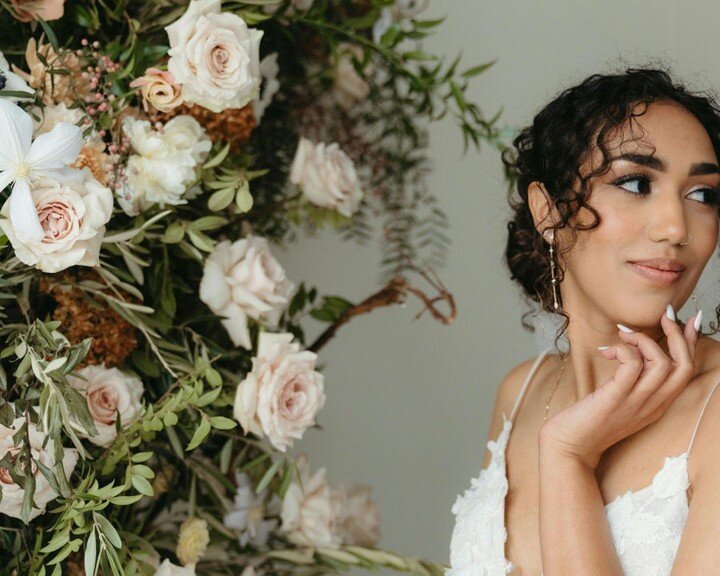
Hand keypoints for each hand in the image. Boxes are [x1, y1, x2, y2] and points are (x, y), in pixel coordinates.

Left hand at [539, 308, 700, 469]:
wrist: (568, 447)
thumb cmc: (588, 420)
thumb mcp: (619, 400)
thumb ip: (631, 381)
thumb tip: (632, 351)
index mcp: (656, 404)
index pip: (686, 372)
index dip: (690, 343)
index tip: (688, 320)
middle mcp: (652, 404)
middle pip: (684, 366)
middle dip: (678, 335)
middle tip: (663, 315)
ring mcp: (635, 403)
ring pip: (663, 364)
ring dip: (644, 339)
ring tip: (622, 335)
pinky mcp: (614, 399)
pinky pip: (632, 365)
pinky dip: (624, 350)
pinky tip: (607, 350)